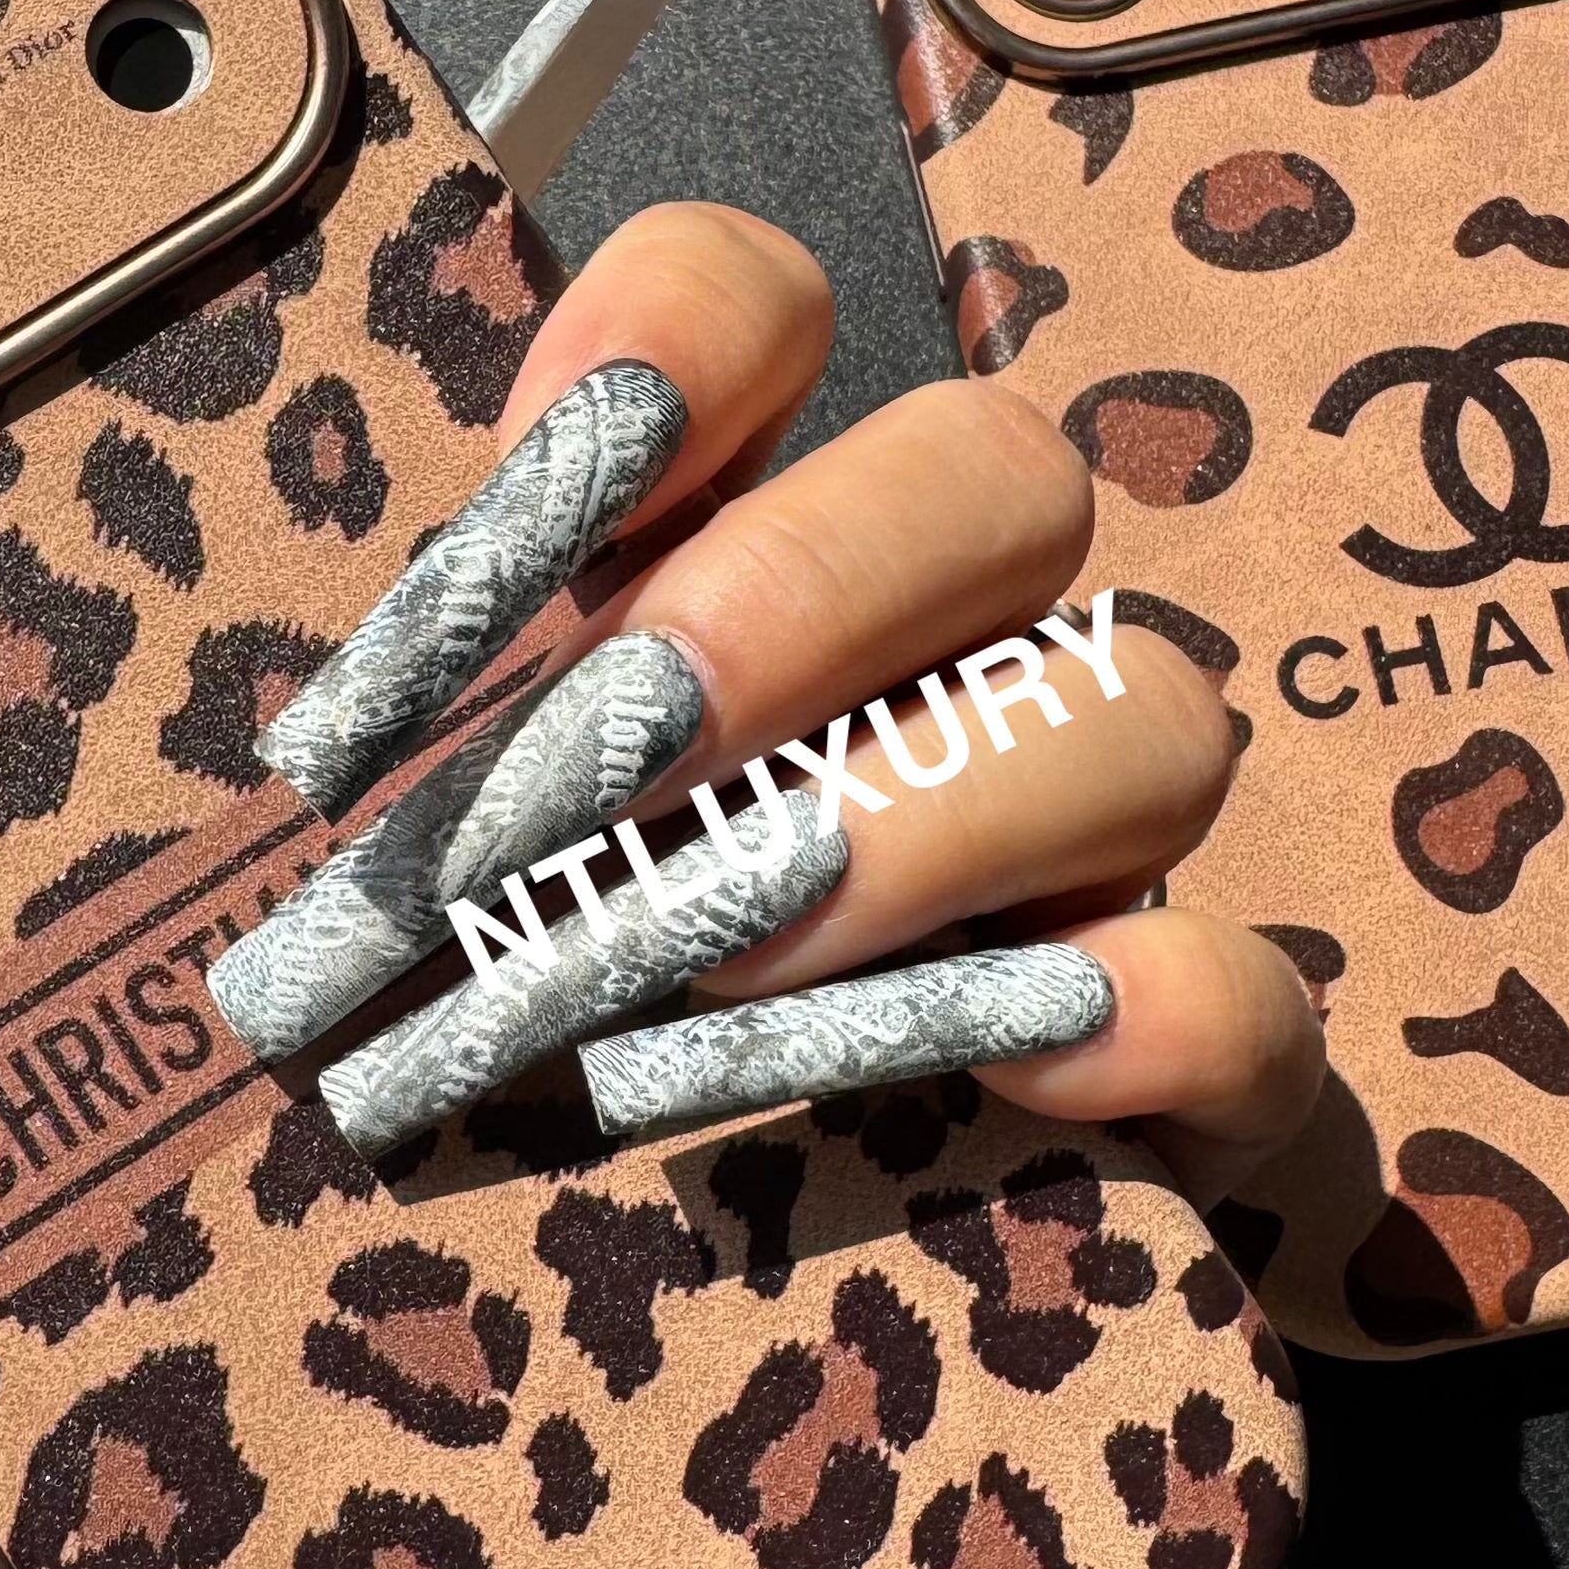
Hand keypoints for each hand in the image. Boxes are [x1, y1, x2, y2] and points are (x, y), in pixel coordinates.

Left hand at [230, 199, 1325, 1207]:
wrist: (730, 1256)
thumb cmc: (520, 1002)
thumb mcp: (445, 846)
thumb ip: (430, 763)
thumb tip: (324, 770)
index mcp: (746, 548)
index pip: (767, 312)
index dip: (668, 346)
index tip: (534, 497)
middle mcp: (951, 652)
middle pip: (997, 472)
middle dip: (798, 597)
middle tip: (600, 772)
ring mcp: (1089, 848)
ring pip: (1148, 715)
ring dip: (925, 814)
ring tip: (718, 950)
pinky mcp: (1174, 1052)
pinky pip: (1245, 995)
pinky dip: (1146, 1018)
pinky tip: (1017, 1074)